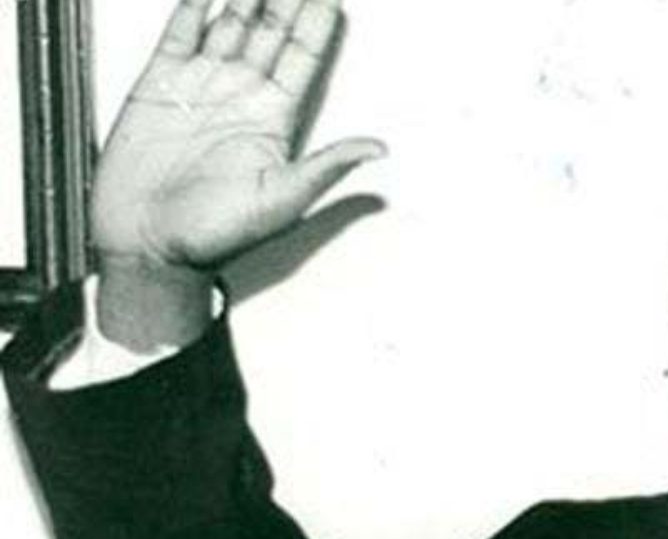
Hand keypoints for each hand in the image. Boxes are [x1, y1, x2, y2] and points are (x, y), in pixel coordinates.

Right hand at [90, 0, 382, 347]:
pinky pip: (179, 33)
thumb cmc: (214, 236)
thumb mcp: (282, 201)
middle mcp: (241, 96)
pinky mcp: (158, 85)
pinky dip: (193, 7)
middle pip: (270, 31)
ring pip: (230, 23)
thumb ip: (327, 166)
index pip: (303, 57)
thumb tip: (379, 149)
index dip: (318, 22)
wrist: (148, 247)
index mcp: (274, 119)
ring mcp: (201, 86)